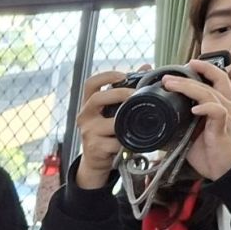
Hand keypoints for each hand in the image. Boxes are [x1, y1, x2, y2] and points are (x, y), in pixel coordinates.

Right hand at [72, 69, 133, 189]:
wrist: (95, 161)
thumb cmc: (106, 132)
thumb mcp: (111, 112)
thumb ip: (126, 91)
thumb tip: (146, 68)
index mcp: (88, 105)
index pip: (90, 84)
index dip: (106, 76)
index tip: (122, 76)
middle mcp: (84, 116)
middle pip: (97, 99)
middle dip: (119, 94)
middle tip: (135, 95)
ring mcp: (88, 132)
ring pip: (110, 123)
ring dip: (127, 122)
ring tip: (139, 121)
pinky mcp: (95, 148)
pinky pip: (115, 143)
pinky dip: (127, 141)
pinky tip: (134, 140)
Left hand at [163, 59, 230, 181]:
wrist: (227, 170)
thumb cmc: (212, 153)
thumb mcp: (193, 135)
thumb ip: (181, 126)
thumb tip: (158, 126)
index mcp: (223, 105)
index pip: (218, 79)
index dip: (205, 69)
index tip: (189, 64)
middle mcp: (228, 106)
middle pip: (212, 82)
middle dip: (189, 77)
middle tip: (168, 77)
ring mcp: (228, 115)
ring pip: (210, 94)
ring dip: (189, 88)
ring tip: (172, 85)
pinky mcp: (224, 128)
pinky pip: (217, 112)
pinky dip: (205, 108)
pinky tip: (194, 109)